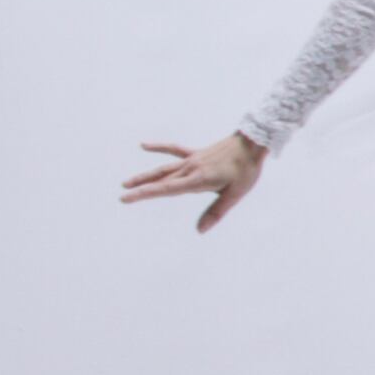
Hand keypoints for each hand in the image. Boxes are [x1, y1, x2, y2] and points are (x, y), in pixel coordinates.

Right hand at [121, 133, 267, 230]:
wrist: (253, 142)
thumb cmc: (246, 170)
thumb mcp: (235, 194)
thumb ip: (216, 212)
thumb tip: (200, 231)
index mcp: (198, 180)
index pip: (166, 189)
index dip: (145, 194)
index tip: (126, 198)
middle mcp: (191, 169)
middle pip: (161, 181)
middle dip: (141, 189)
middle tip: (121, 196)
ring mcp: (192, 160)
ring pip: (163, 168)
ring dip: (145, 175)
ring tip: (127, 182)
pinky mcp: (196, 153)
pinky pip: (175, 150)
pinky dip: (159, 148)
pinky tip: (144, 145)